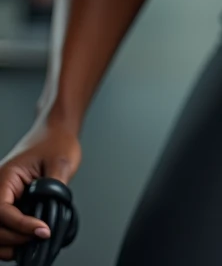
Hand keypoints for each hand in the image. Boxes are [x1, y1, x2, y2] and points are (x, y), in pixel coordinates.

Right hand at [0, 121, 80, 261]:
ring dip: (8, 242)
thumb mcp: (61, 163)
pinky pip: (3, 223)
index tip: (42, 231)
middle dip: (14, 238)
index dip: (21, 226)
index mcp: (5, 177)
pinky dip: (10, 236)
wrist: (56, 130)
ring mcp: (3, 195)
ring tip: (29, 246)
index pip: (2, 210)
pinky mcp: (10, 200)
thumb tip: (50, 215)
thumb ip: (54, 190)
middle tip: (39, 238)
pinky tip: (25, 241)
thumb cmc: (57, 141)